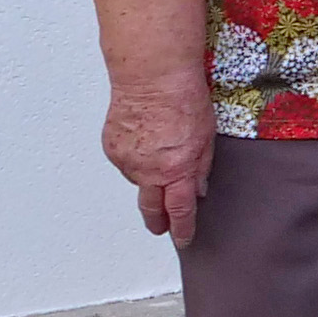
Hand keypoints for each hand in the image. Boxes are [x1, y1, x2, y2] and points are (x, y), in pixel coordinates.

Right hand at [105, 77, 215, 243]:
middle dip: (156, 221)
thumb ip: (200, 168)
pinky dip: (136, 157)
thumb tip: (198, 191)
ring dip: (149, 176)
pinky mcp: (111, 148)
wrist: (152, 78)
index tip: (183, 238)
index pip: (180, 210)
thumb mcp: (206, 138)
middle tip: (160, 228)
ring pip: (139, 179)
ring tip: (160, 151)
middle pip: (151, 207)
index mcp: (176, 170)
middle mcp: (148, 171)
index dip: (181, 228)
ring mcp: (126, 160)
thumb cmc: (184, 101)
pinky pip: (126, 161)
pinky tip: (145, 139)